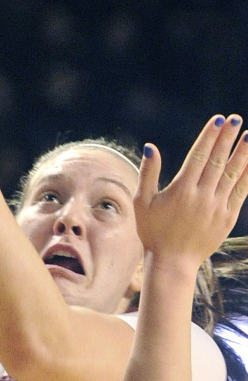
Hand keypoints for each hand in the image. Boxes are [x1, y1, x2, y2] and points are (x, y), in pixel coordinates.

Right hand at [134, 115, 247, 268]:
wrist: (173, 262)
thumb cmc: (153, 231)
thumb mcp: (142, 202)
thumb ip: (148, 173)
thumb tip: (151, 147)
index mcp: (181, 190)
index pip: (199, 156)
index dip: (209, 136)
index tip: (218, 119)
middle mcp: (202, 196)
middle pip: (218, 160)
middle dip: (227, 138)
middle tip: (235, 119)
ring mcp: (217, 207)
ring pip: (233, 174)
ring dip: (242, 153)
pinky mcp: (227, 217)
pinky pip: (240, 191)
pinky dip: (247, 175)